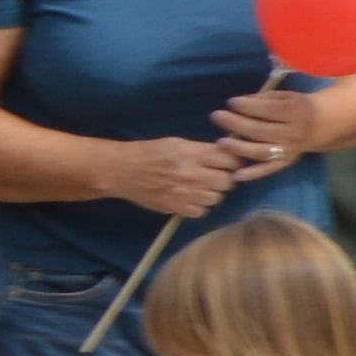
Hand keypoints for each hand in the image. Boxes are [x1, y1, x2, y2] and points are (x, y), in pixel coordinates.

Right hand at [113, 132, 254, 219]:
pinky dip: (200, 206)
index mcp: (191, 154)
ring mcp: (184, 193)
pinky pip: (202, 211)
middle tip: (216, 176)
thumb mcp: (176, 143)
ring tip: (202, 187)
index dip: (233, 162)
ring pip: (217, 198)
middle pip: (227, 182)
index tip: (228, 163)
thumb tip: (228, 155)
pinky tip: (192, 198)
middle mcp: (190, 174)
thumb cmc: (150, 153)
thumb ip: (202, 150)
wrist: (122, 170)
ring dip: (213, 193)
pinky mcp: (176, 208)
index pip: (229, 160)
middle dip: (225, 178)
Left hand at [206, 81, 316, 173]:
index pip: (268, 109)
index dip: (247, 106)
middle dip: (236, 123)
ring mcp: (289, 150)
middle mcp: (292, 133)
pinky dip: (253, 174)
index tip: (230, 102)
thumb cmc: (295, 106)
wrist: (318, 124)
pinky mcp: (285, 163)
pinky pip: (268, 169)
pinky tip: (236, 175)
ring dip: (239, 148)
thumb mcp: (283, 96)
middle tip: (216, 116)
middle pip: (260, 130)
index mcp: (294, 112)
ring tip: (221, 142)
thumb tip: (238, 104)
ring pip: (261, 152)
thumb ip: (262, 99)